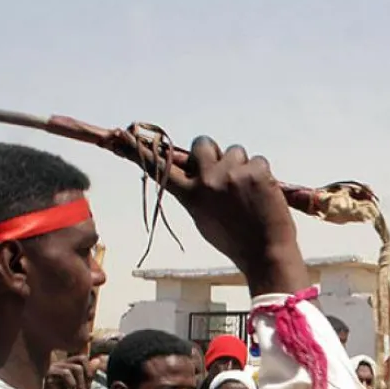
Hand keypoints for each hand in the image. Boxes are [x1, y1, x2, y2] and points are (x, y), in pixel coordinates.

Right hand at [43, 356, 89, 388]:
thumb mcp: (81, 387)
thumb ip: (88, 375)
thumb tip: (97, 360)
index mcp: (68, 364)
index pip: (83, 358)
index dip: (90, 370)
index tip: (89, 386)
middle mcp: (61, 363)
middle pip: (82, 358)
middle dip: (88, 377)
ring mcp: (54, 366)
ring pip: (77, 368)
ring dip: (82, 384)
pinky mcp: (48, 373)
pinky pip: (66, 373)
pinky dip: (72, 384)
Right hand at [112, 132, 310, 296]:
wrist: (266, 253)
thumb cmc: (234, 239)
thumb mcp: (203, 218)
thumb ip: (196, 192)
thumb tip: (196, 171)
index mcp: (189, 196)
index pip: (161, 169)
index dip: (145, 152)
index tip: (123, 135)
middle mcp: (206, 181)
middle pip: (203, 143)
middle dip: (213, 152)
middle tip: (225, 170)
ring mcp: (231, 174)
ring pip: (235, 151)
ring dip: (242, 165)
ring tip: (248, 191)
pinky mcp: (256, 171)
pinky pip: (258, 159)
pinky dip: (262, 173)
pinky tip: (263, 194)